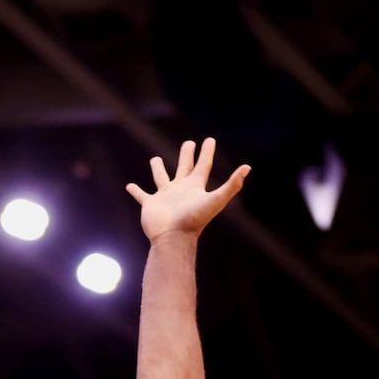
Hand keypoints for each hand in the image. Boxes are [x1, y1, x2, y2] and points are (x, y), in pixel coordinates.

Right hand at [125, 138, 249, 242]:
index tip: (209, 140)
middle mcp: (180, 190)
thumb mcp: (216, 200)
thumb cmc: (194, 220)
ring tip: (155, 159)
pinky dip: (135, 191)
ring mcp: (165, 197)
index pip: (203, 166)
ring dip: (158, 169)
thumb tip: (248, 167)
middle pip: (185, 168)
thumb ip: (232, 185)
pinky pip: (142, 195)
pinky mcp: (150, 204)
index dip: (207, 152)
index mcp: (195, 187)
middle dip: (187, 155)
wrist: (174, 238)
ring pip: (161, 178)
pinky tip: (130, 186)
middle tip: (189, 143)